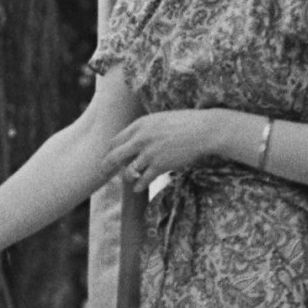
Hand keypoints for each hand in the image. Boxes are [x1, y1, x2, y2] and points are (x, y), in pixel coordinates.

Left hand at [105, 110, 225, 190]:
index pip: (116, 140)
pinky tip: (139, 188)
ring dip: (128, 177)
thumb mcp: (160, 119)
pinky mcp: (160, 165)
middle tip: (104, 172)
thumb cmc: (186, 123)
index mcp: (140, 124)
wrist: (204, 130)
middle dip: (107, 165)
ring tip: (130, 180)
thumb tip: (136, 138)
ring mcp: (149, 153)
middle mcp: (141, 138)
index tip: (109, 157)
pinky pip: (143, 180)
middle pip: (115, 155)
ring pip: (128, 170)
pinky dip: (139, 185)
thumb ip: (146, 128)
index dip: (110, 150)